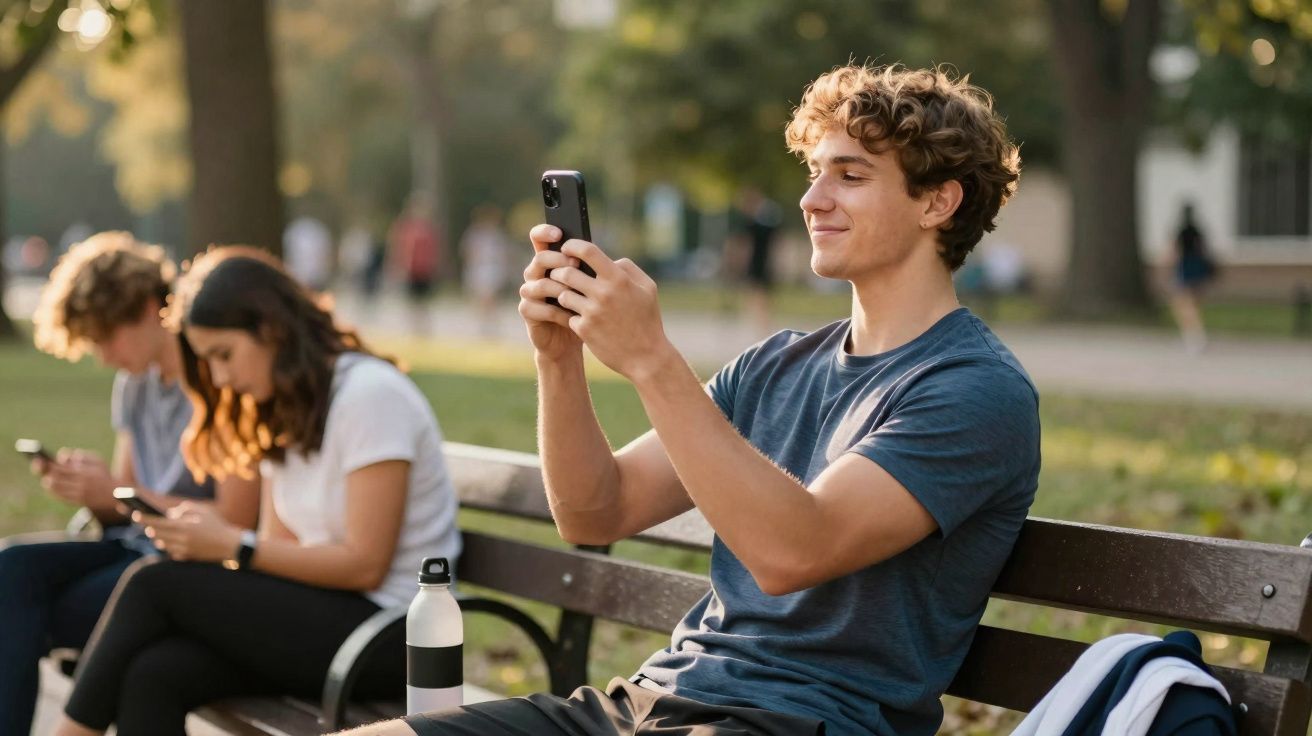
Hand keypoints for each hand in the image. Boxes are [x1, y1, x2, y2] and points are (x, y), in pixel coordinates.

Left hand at [40, 449, 116, 511]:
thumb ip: (80, 455)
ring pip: (56, 489)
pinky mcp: (78, 501)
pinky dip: (54, 491)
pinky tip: (52, 487)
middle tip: (38, 466)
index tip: (41, 459)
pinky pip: (61, 497)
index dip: (49, 464)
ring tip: (47, 478)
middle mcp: (80, 484)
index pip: (61, 468)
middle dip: (45, 472)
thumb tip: (63, 456)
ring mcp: (79, 494)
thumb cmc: (104, 474)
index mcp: (84, 472)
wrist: (116, 493)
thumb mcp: (97, 460)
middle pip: (56, 478)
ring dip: (49, 482)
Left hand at [138, 502, 241, 562]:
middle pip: (156, 533)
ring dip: (157, 536)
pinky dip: (167, 544)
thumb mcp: (203, 510)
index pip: (157, 522)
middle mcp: (181, 539)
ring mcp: (182, 550)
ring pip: (161, 543)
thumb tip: (170, 514)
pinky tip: (166, 540)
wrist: (229, 545)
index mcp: (184, 526)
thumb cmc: (217, 525)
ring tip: (153, 530)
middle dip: (148, 527)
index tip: (135, 514)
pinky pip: (169, 550)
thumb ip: (185, 508)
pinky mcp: (185, 557)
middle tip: (142, 521)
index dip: (144, 518)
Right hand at [519, 224, 584, 360]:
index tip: (558, 233)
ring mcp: (529, 292)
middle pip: (540, 258)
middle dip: (559, 260)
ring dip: (561, 288)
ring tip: (578, 294)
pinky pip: (540, 308)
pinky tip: (574, 316)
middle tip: (576, 265)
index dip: (544, 232)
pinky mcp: (527, 311)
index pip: (538, 238)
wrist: (569, 338)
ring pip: (540, 284)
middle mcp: (535, 273)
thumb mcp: (587, 284)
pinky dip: (559, 312)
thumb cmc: (582, 306)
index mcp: (548, 261)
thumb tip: (600, 255)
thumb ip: (587, 268)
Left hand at [545, 238, 679, 382]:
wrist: (646, 357)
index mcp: (618, 279)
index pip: (587, 251)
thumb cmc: (648, 320)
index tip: (567, 247)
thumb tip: (609, 259)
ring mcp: (592, 313)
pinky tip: (577, 317)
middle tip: (560, 273)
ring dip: (563, 293)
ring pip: (562, 294)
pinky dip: (570, 315)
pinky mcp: (584, 330)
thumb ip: (628, 269)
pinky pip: (567, 315)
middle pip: (567, 272)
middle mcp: (603, 294)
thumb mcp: (648, 289)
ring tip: (569, 295)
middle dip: (560, 270)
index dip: (572, 246)